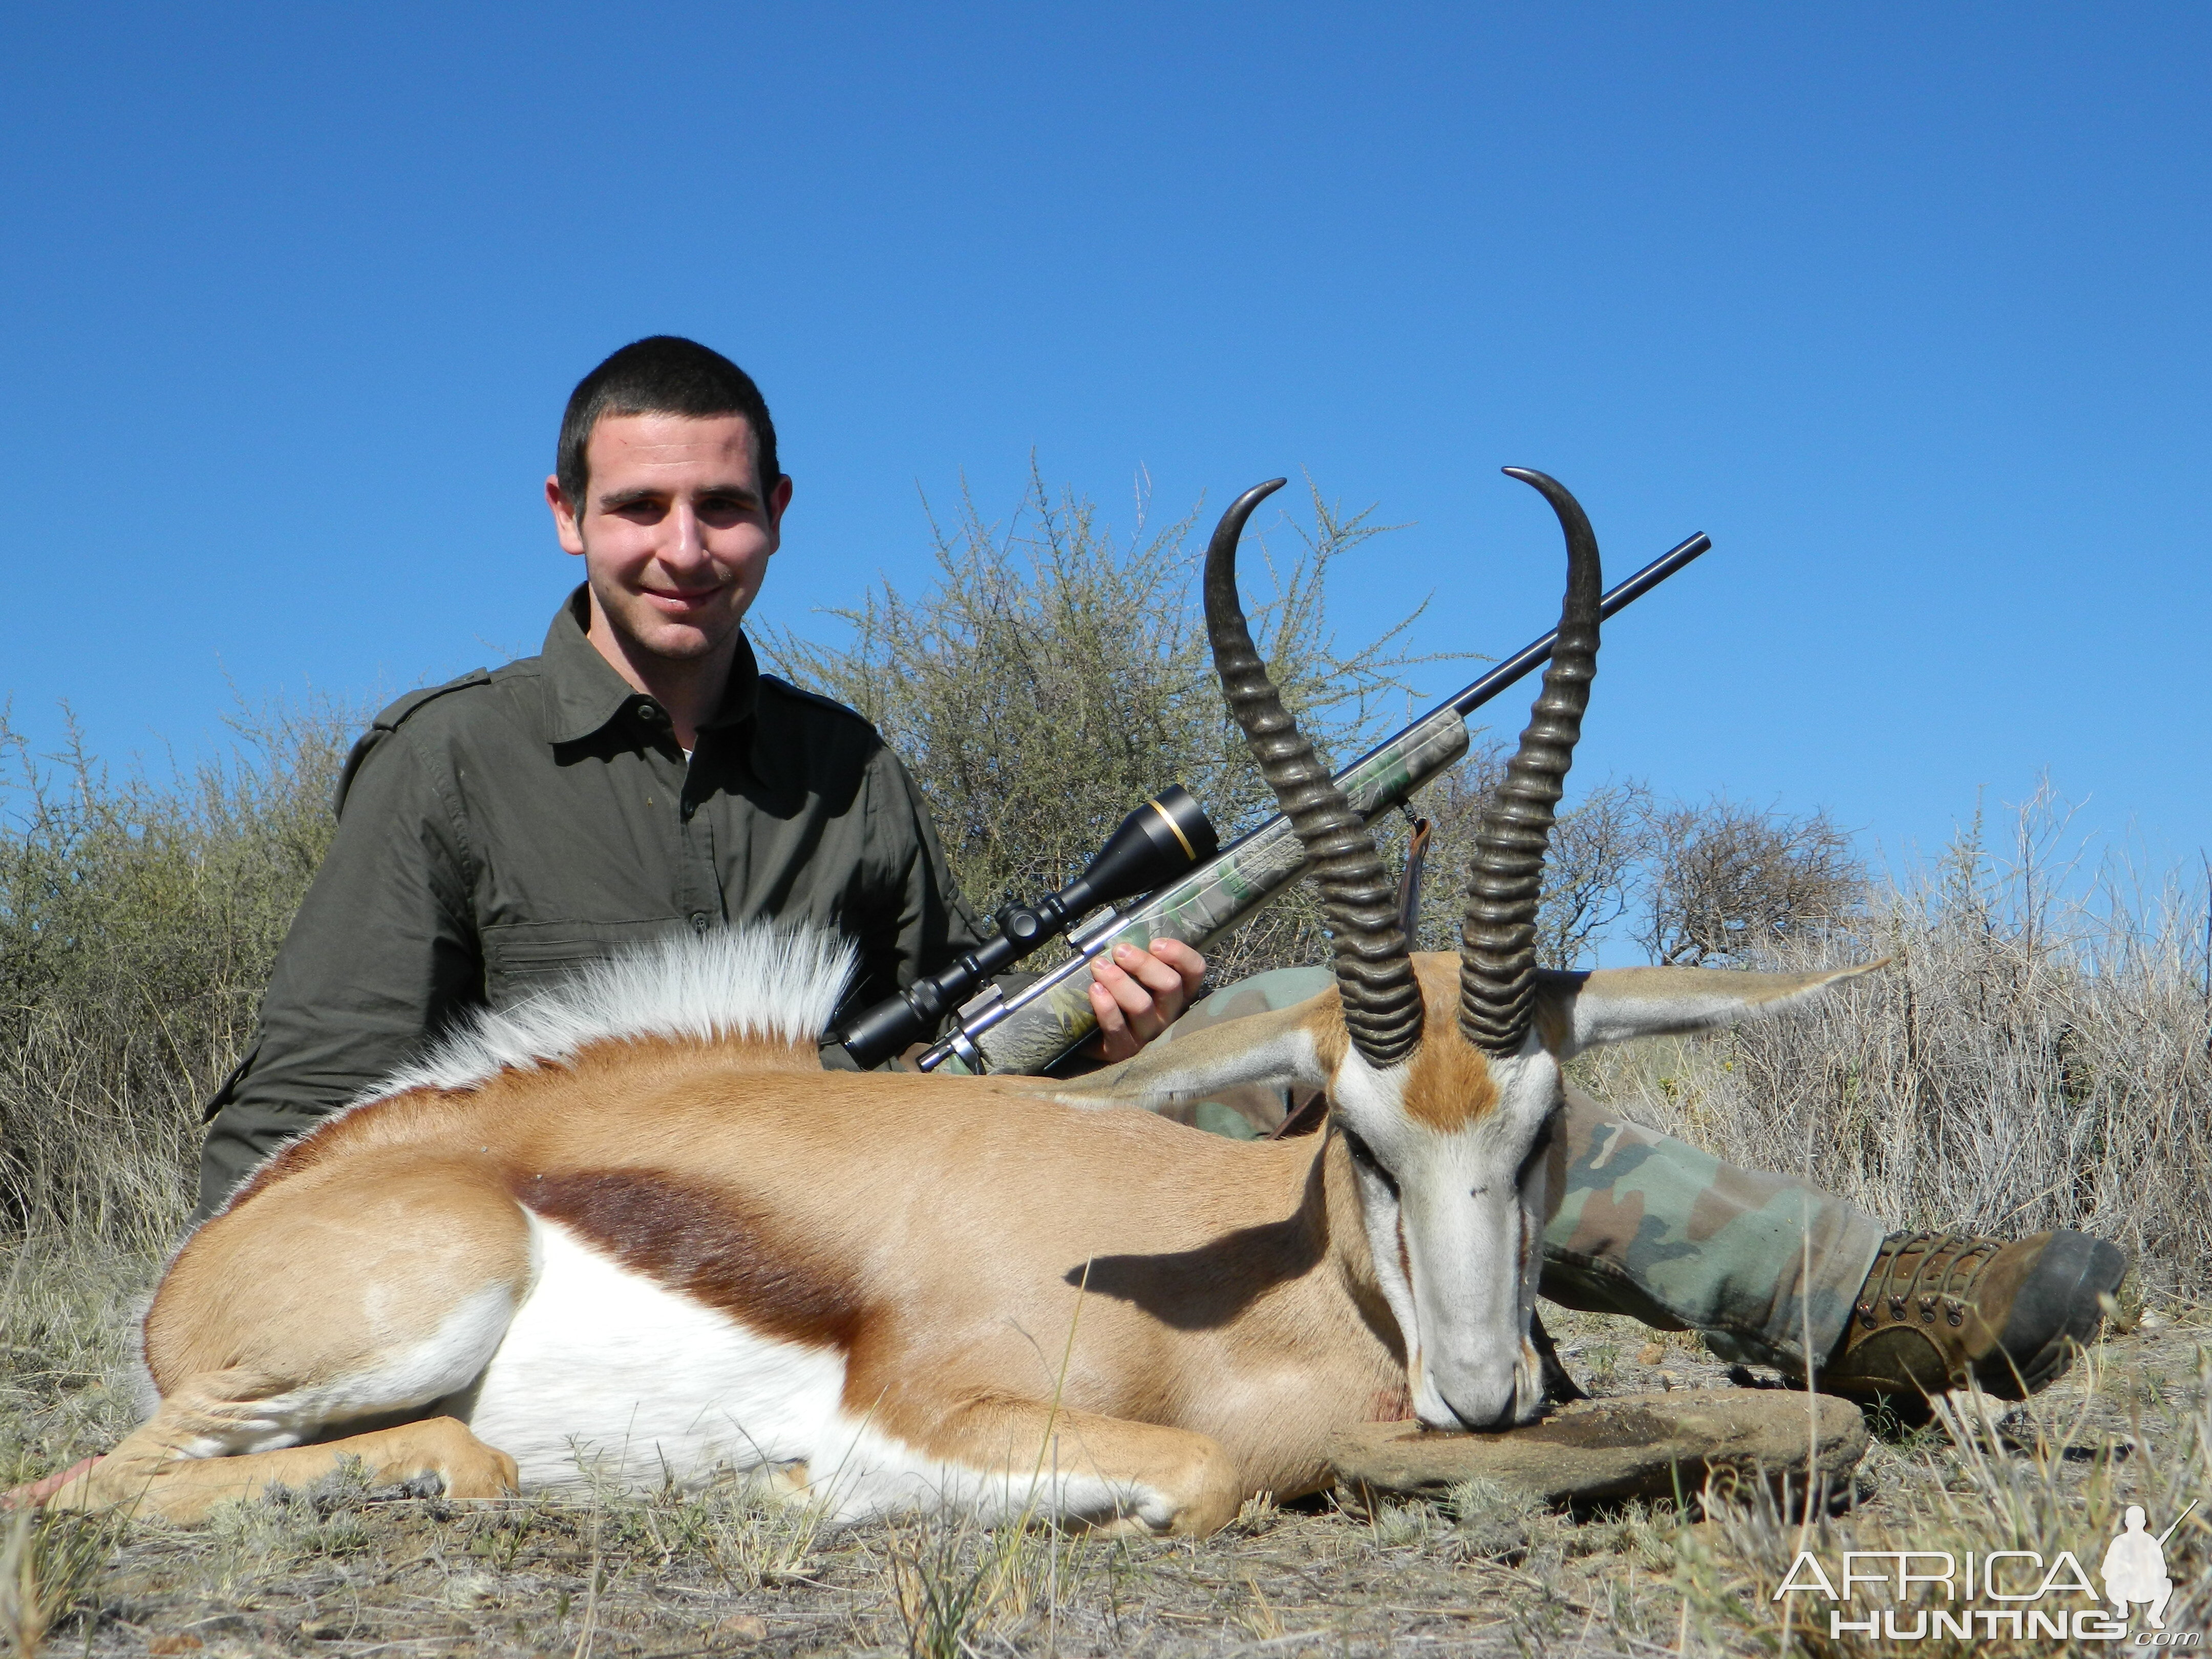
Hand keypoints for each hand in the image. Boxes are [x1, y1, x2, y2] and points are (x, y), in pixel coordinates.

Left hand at [1083, 939, 1206, 1062]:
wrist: (1095, 1038)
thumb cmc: (1120, 999)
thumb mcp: (1137, 978)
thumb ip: (1140, 960)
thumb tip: (1127, 938)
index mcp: (1178, 992)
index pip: (1194, 970)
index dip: (1179, 954)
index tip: (1155, 944)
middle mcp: (1169, 1014)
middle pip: (1169, 985)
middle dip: (1143, 963)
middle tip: (1120, 951)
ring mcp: (1148, 1034)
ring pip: (1142, 1005)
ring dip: (1119, 981)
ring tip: (1099, 966)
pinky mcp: (1123, 1050)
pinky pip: (1117, 1027)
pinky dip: (1105, 1006)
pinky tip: (1095, 990)